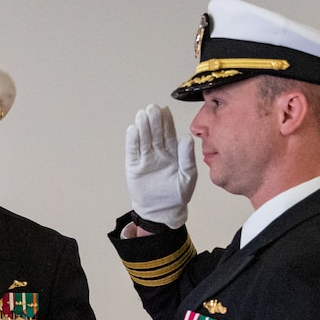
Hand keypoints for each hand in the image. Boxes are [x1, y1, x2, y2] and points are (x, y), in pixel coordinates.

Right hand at [124, 103, 196, 227]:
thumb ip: (187, 158)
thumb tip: (186, 137)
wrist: (162, 211)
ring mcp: (145, 158)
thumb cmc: (178, 195)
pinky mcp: (134, 166)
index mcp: (173, 152)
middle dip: (153, 120)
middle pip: (155, 133)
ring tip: (142, 114)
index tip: (165, 109)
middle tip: (152, 108)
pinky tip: (132, 129)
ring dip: (142, 127)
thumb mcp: (188, 177)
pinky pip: (133, 151)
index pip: (169, 133)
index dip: (167, 121)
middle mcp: (158, 152)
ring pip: (143, 139)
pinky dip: (132, 141)